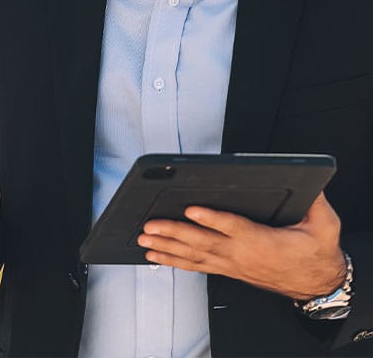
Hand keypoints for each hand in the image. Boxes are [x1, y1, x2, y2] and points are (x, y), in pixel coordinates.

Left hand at [137, 192, 346, 299]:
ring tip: (143, 240)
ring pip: (194, 255)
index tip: (191, 209)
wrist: (316, 283)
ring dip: (166, 248)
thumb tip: (311, 184)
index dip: (212, 219)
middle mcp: (241, 254)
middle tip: (149, 226)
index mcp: (262, 241)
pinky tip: (155, 256)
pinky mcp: (227, 269)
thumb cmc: (315, 252)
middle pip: (203, 242)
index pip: (233, 227)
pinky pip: (196, 266)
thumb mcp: (324, 225)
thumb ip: (316, 204)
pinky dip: (174, 261)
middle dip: (173, 233)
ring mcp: (231, 264)